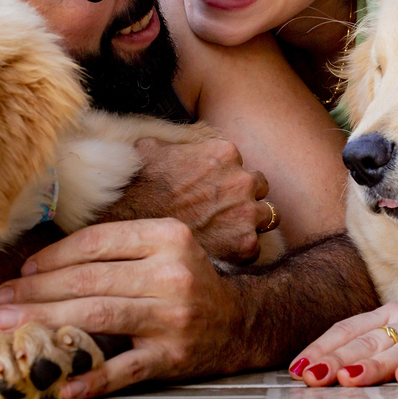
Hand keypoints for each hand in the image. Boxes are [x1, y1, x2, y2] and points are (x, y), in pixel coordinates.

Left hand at [0, 218, 247, 398]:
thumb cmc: (187, 282)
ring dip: (46, 322)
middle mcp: (172, 274)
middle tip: (0, 303)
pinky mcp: (174, 357)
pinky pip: (125, 370)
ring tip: (7, 328)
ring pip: (98, 317)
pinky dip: (93, 381)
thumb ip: (117, 247)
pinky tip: (64, 387)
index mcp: (167, 237)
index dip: (52, 257)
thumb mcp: (164, 249)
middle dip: (37, 291)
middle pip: (90, 280)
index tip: (22, 272)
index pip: (96, 243)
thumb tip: (42, 261)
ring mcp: (173, 318)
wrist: (241, 323)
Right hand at [105, 137, 273, 264]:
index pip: (242, 165)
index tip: (212, 193)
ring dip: (250, 224)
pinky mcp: (245, 243)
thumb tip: (158, 145)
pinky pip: (254, 248)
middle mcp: (242, 180)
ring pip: (267, 216)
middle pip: (260, 189)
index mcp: (226, 154)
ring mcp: (246, 212)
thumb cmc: (138, 186)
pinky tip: (219, 253)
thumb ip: (167, 145)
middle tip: (223, 214)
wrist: (130, 221)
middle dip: (245, 199)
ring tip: (227, 234)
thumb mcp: (150, 149)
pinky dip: (239, 252)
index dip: (228, 180)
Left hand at [289, 286, 397, 386]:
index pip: (348, 329)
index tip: (296, 370)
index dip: (321, 348)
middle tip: (309, 378)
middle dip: (335, 360)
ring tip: (346, 380)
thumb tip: (328, 368)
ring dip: (371, 365)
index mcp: (391, 314)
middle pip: (366, 341)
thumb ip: (373, 344)